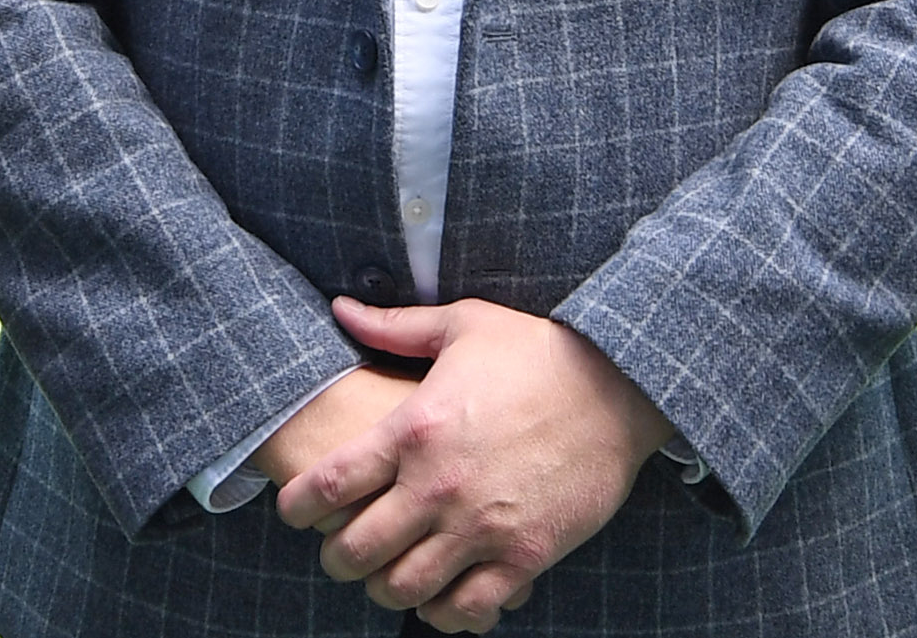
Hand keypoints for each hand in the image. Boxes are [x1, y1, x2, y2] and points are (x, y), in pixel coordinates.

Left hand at [277, 297, 672, 633]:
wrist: (620, 384)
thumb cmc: (537, 352)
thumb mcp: (463, 326)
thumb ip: (395, 327)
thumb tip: (341, 309)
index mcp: (414, 429)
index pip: (327, 486)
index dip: (298, 507)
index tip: (297, 511)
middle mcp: (439, 485)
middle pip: (354, 551)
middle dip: (337, 559)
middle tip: (341, 553)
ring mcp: (481, 526)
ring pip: (402, 588)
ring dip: (385, 588)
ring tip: (389, 576)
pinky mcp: (524, 555)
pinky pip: (465, 609)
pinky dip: (443, 613)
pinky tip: (442, 595)